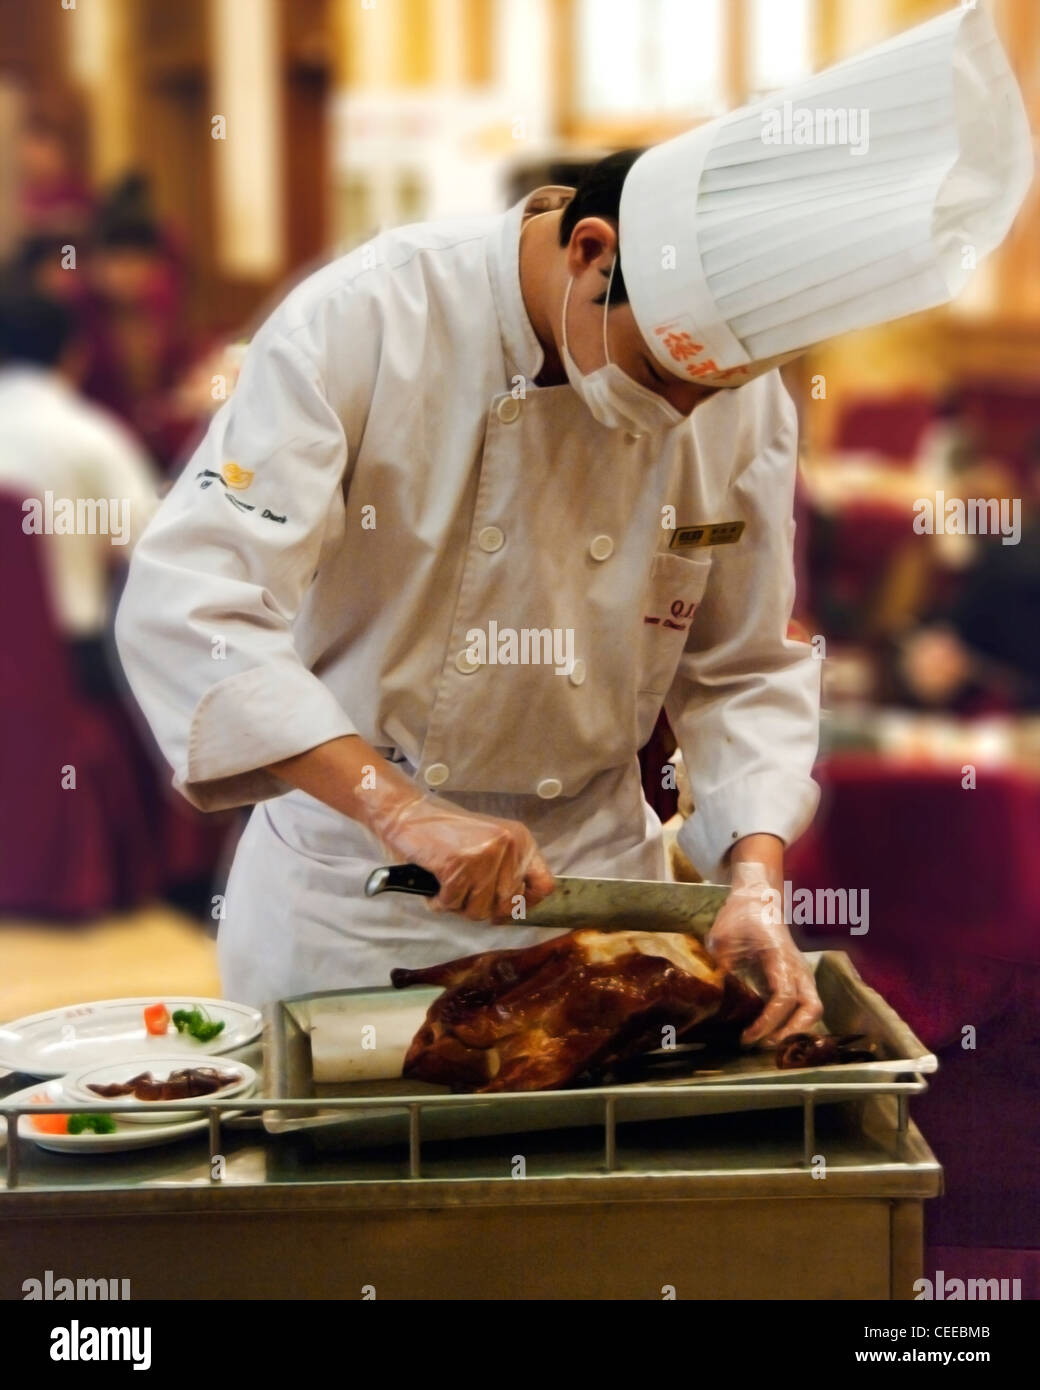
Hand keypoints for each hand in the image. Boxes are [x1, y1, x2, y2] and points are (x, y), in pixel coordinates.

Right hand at [365, 789, 554, 922]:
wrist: (407, 812)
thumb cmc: (443, 832)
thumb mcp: (488, 843)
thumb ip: (505, 870)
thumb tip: (510, 910)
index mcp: (521, 840)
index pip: (544, 885)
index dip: (525, 904)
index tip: (504, 907)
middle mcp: (508, 847)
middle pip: (506, 905)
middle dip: (480, 908)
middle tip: (462, 894)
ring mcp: (484, 856)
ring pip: (479, 910)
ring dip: (457, 905)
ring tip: (446, 886)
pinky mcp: (458, 865)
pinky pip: (452, 904)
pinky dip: (438, 901)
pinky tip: (433, 884)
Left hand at [706, 861, 822, 1045]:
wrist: (757, 898)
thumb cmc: (738, 918)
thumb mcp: (721, 942)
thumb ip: (721, 971)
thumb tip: (714, 1004)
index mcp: (779, 956)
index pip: (784, 997)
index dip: (769, 1022)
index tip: (748, 1036)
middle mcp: (797, 967)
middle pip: (812, 1008)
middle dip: (791, 1032)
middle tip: (764, 1045)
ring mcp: (801, 972)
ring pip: (813, 1007)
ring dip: (796, 1030)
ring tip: (769, 1043)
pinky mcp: (797, 978)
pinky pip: (805, 1004)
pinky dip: (795, 1022)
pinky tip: (773, 1033)